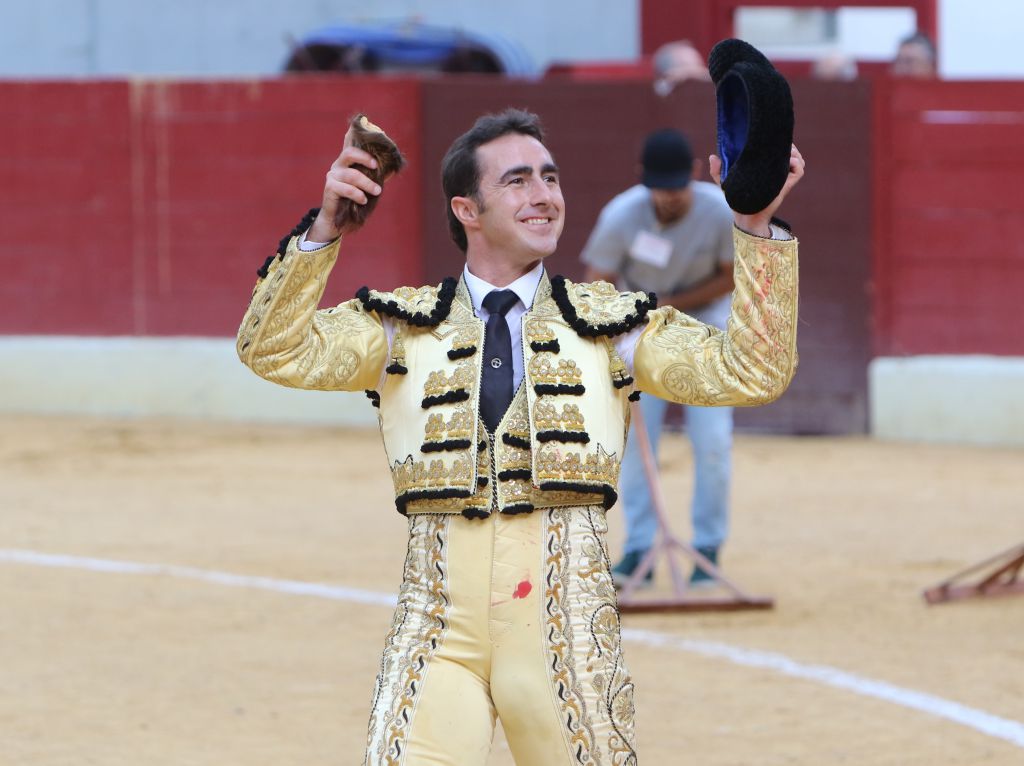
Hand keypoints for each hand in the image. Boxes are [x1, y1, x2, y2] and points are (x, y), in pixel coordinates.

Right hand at [308, 126, 382, 241]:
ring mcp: (332, 176)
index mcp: (348, 162)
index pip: (350, 143)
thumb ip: (375, 176)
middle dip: (365, 158)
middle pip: (349, 153)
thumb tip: (393, 167)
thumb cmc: (354, 202)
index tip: (371, 132)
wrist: (338, 221)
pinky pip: (345, 188)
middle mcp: (338, 166)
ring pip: (351, 174)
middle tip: (377, 166)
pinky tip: (363, 200)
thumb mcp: (367, 187)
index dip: (356, 134)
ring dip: (366, 183)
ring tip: (377, 191)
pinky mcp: (329, 188)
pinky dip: (357, 194)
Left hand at [709, 144, 804, 236]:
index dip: (777, 141)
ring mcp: (783, 177)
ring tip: (782, 151)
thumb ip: (717, 170)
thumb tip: (712, 156)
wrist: (744, 216)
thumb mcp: (725, 182)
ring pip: (798, 158)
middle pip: (791, 150)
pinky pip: (799, 169)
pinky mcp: (786, 184)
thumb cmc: (736, 199)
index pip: (777, 149)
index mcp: (765, 166)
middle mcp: (776, 170)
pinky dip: (796, 163)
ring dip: (793, 151)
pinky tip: (785, 162)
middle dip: (787, 143)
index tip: (769, 136)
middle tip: (776, 142)